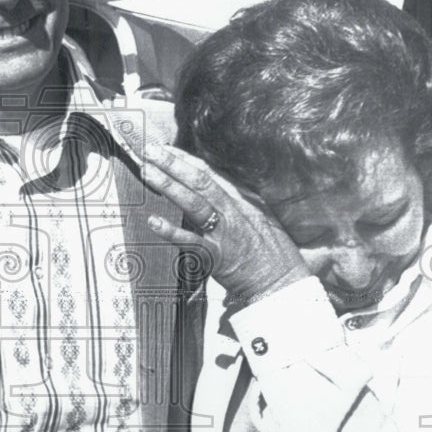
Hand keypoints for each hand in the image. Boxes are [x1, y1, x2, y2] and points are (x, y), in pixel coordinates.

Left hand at [140, 144, 310, 306]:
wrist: (283, 284)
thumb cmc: (273, 254)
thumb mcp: (261, 217)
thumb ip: (239, 200)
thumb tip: (216, 184)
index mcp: (243, 200)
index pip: (210, 173)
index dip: (186, 159)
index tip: (165, 148)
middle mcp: (234, 211)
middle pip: (200, 181)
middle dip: (174, 163)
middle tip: (150, 150)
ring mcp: (224, 233)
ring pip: (194, 203)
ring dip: (169, 185)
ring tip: (148, 172)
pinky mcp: (218, 256)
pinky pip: (192, 242)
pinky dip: (172, 232)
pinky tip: (153, 221)